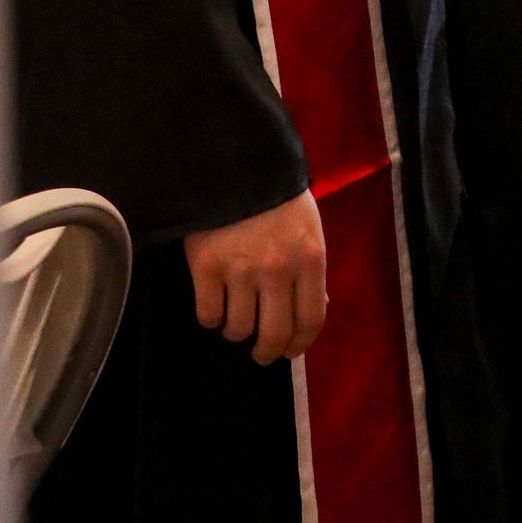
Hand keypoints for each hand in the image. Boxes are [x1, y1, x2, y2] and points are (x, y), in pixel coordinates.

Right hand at [184, 190, 326, 364]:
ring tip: (236, 322)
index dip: (301, 344)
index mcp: (311, 259)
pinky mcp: (205, 268)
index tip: (290, 352)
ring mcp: (240, 271)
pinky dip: (211, 318)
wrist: (236, 168)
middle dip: (268, 351)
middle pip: (274, 333)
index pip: (312, 318)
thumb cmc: (279, 199)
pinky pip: (208, 314)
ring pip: (238, 328)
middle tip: (261, 354)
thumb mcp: (310, 229)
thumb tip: (315, 307)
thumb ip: (311, 269)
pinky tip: (215, 306)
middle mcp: (278, 271)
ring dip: (237, 331)